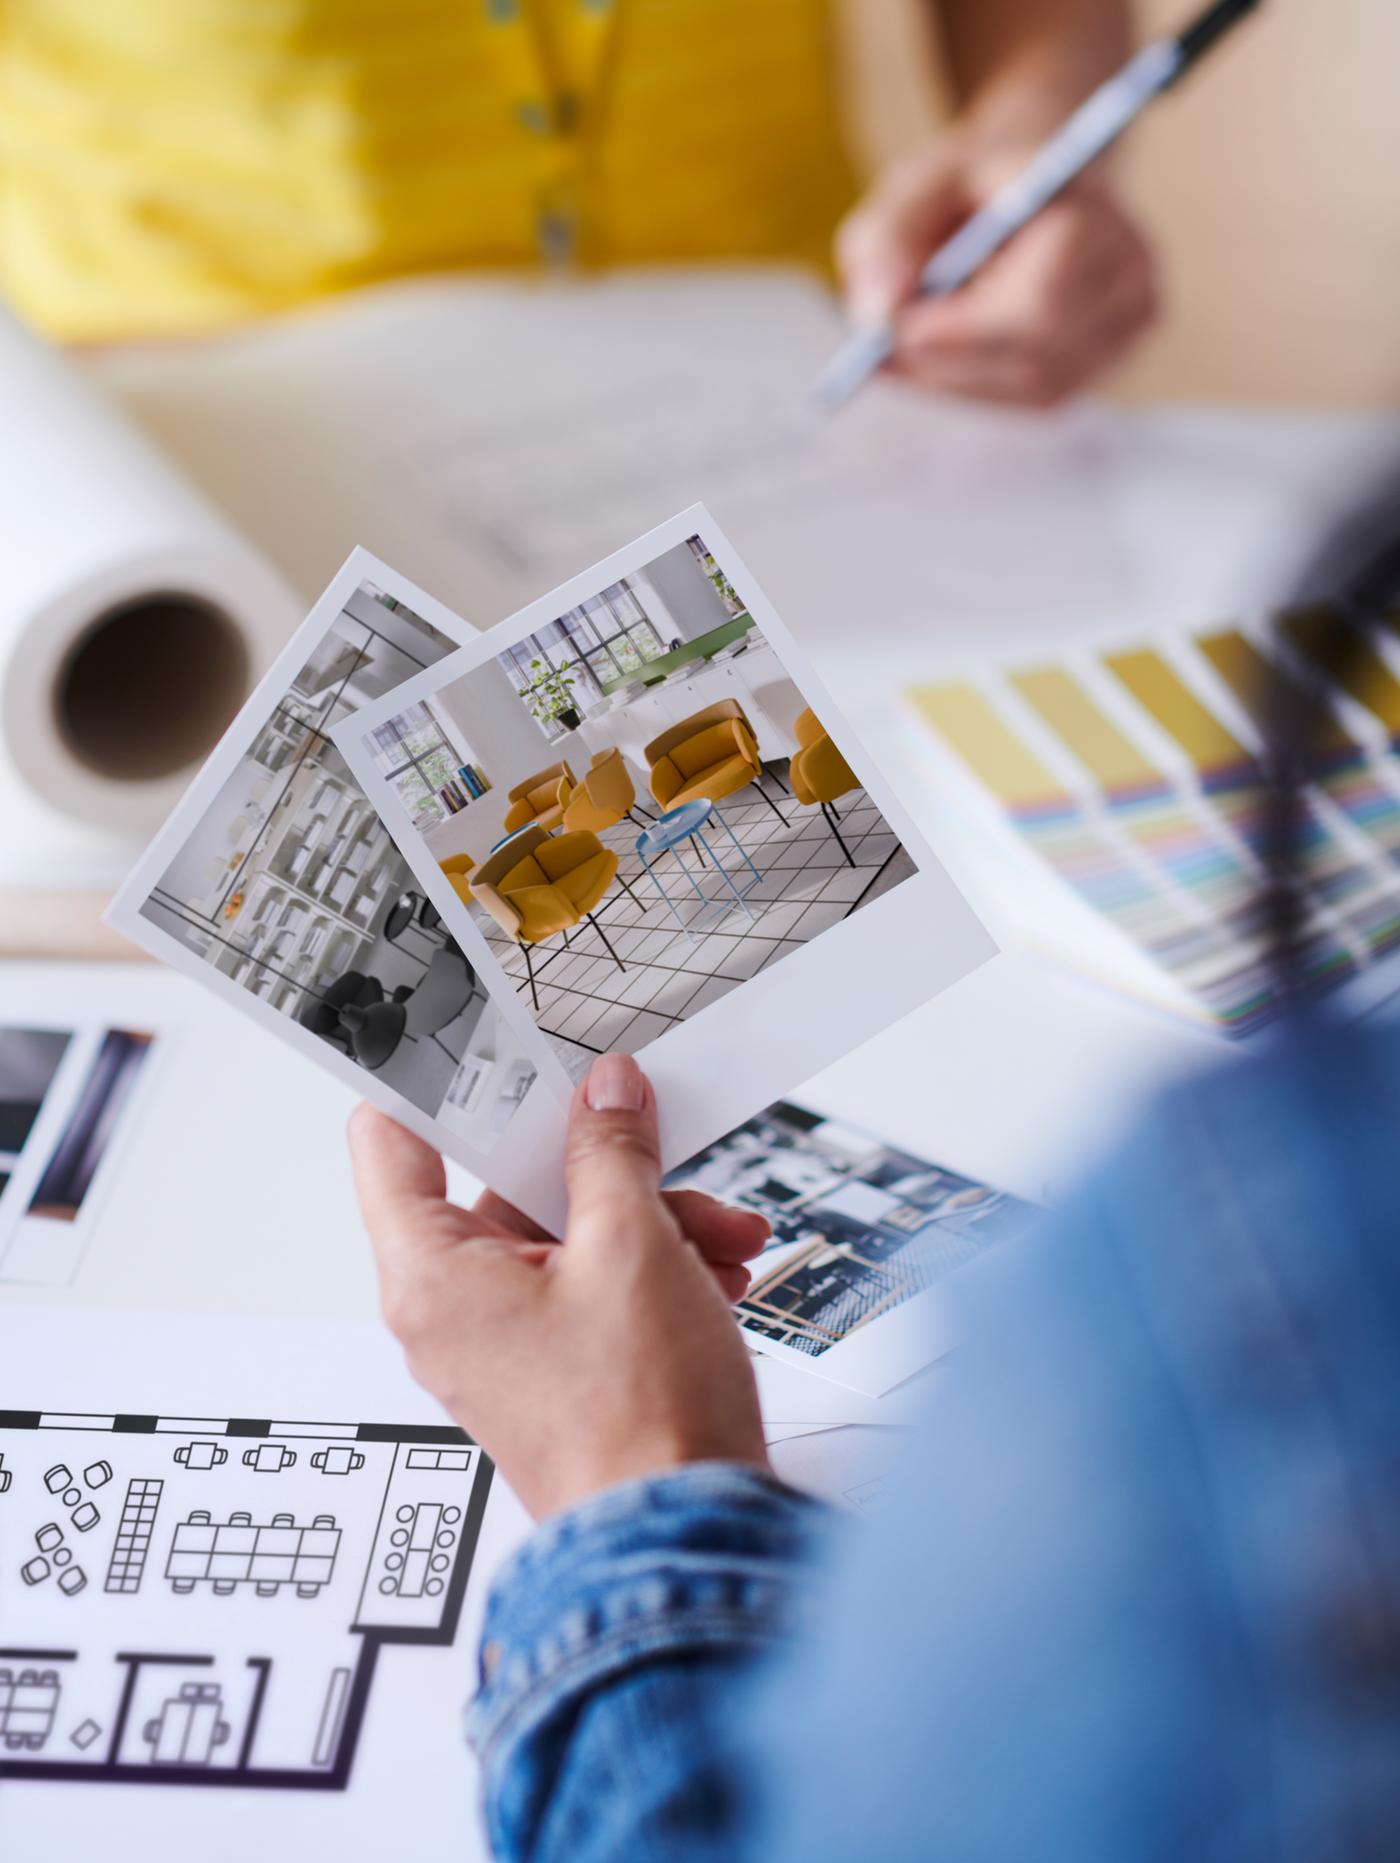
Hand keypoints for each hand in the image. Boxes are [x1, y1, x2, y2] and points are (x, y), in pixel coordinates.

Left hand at [349, 1053, 771, 1519]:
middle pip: (508, 1187)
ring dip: (649, 1219)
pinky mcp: (557, 1370)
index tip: (480, 1040)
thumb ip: (611, 1153)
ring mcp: (506, 1344)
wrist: (684, 1539)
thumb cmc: (637, 1425)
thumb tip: (605, 1096)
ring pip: (565, 1236)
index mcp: (432, 1275)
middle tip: (657, 1148)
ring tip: (721, 1234)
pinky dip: (652, 1268)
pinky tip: (715, 1273)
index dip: (436, 1083)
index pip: (391, 1143)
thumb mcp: (632, 1247)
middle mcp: (453, 1311)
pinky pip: (592, 1285)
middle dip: (603, 1166)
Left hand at [837, 133, 1158, 407]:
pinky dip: (980, 386)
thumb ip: (889, 238)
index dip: (964, 331)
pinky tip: (940, 361)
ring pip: (1035, 387)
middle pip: (1036, 358)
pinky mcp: (1112, 357)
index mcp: (1092, 211)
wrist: (1038, 179)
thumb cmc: (975, 182)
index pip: (1039, 304)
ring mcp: (1129, 322)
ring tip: (902, 352)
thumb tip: (877, 313)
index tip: (896, 332)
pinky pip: (1039, 397)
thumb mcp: (918, 185)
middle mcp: (1129, 271)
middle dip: (951, 362)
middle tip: (882, 355)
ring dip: (959, 379)